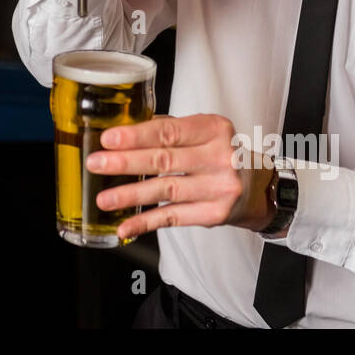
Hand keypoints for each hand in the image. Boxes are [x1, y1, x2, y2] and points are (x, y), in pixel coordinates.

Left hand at [85, 114, 276, 239]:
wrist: (258, 186)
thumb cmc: (220, 153)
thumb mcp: (203, 132)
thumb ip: (169, 130)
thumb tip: (123, 134)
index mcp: (214, 129)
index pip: (169, 131)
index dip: (136, 136)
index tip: (109, 139)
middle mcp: (220, 157)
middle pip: (165, 160)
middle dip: (126, 163)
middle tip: (97, 163)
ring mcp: (219, 188)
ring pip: (166, 190)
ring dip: (130, 195)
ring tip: (104, 198)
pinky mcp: (214, 214)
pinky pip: (173, 218)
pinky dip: (145, 222)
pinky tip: (125, 225)